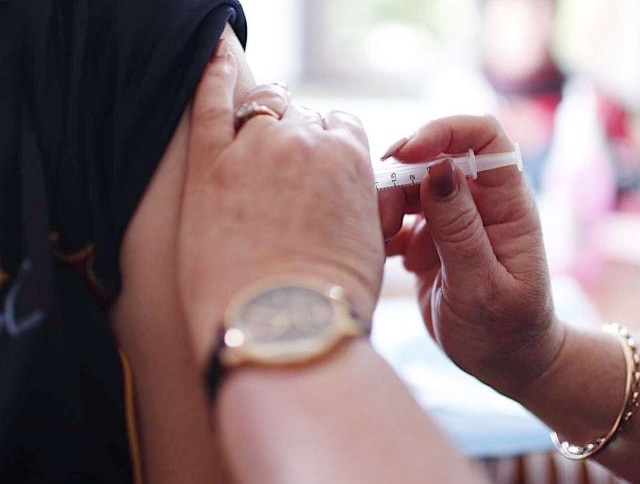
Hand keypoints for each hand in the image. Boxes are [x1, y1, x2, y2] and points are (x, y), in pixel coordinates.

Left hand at [178, 46, 383, 361]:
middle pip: (299, 117)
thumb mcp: (370, 248)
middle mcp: (306, 141)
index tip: (316, 170)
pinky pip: (210, 101)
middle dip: (294, 140)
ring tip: (252, 149)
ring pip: (260, 109)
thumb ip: (364, 207)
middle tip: (282, 180)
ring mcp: (255, 147)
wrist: (286, 331)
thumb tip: (365, 200)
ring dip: (261, 122)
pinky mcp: (210, 165)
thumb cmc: (331, 302)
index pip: (340, 127)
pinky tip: (213, 58)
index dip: (327, 147)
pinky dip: (213, 77)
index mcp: (351, 158)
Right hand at [380, 115, 563, 396]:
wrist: (506, 364)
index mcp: (507, 204)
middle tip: (384, 219)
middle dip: (401, 179)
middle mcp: (480, 203)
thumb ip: (459, 228)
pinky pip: (399, 217)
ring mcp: (454, 220)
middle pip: (433, 158)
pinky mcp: (430, 240)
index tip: (405, 154)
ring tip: (386, 245)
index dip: (443, 131)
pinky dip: (386, 231)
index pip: (483, 137)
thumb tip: (438, 167)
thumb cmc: (506, 330)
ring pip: (409, 187)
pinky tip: (390, 259)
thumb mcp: (481, 285)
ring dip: (388, 208)